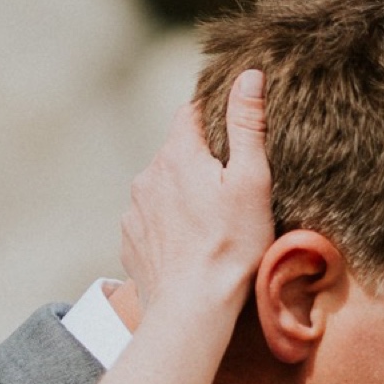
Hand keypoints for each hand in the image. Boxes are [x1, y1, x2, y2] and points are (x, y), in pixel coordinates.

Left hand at [119, 70, 274, 326]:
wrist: (192, 309)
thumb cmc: (232, 247)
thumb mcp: (252, 181)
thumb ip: (248, 125)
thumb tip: (249, 75)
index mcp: (178, 154)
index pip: (191, 112)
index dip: (214, 114)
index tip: (233, 127)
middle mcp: (148, 175)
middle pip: (176, 151)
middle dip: (200, 160)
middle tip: (230, 186)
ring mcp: (134, 209)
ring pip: (162, 186)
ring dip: (182, 194)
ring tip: (211, 221)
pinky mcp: (130, 240)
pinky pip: (151, 219)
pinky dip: (168, 224)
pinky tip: (190, 244)